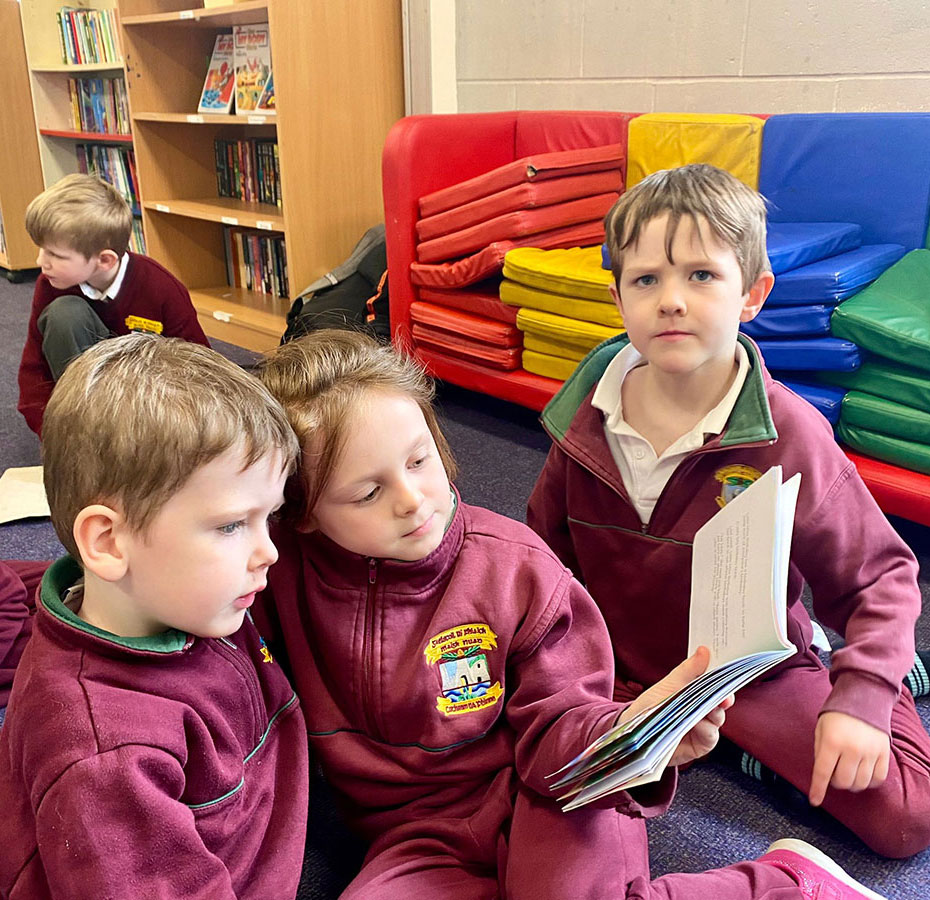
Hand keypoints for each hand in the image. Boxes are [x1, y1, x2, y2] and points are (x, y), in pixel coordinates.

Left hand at [619, 646, 733, 767]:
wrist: (636, 733)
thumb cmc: (650, 706)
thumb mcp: (668, 684)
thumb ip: (688, 670)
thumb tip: (704, 650)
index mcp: (696, 691)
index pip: (716, 682)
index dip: (723, 677)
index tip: (728, 670)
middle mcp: (703, 708)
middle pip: (721, 700)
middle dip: (724, 696)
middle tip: (724, 695)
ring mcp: (704, 726)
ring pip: (719, 717)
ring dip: (714, 712)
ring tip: (706, 709)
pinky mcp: (701, 743)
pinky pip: (711, 735)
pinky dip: (706, 729)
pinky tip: (696, 724)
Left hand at [809, 711, 889, 805]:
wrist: (863, 699)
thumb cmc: (836, 715)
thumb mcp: (820, 729)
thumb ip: (820, 751)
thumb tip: (822, 775)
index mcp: (831, 741)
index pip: (822, 772)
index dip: (818, 789)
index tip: (815, 801)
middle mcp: (851, 749)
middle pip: (843, 782)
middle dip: (835, 783)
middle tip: (834, 773)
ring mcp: (870, 752)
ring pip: (861, 784)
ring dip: (852, 784)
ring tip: (848, 772)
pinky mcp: (884, 754)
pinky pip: (878, 779)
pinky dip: (869, 782)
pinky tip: (863, 774)